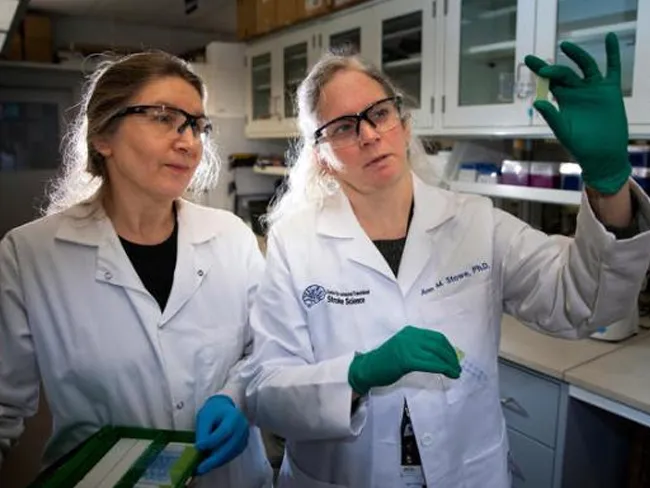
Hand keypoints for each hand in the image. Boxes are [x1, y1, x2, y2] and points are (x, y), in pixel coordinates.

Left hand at [194, 395, 248, 474]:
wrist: (224, 410)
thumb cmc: (213, 413)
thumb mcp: (205, 417)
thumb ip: (203, 432)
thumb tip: (200, 449)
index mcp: (234, 416)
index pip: (225, 430)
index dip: (212, 441)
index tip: (198, 447)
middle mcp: (243, 426)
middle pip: (230, 446)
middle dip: (214, 459)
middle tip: (200, 468)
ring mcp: (244, 436)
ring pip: (231, 453)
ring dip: (216, 462)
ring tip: (202, 468)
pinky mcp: (242, 444)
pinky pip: (232, 455)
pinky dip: (221, 461)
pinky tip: (210, 463)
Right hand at [348, 325, 461, 394]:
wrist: (367, 368)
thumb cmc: (384, 361)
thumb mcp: (403, 348)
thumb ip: (419, 348)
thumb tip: (440, 356)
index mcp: (410, 332)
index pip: (436, 337)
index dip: (449, 348)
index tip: (454, 358)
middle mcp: (410, 336)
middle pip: (439, 344)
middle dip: (451, 356)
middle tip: (457, 367)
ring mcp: (408, 347)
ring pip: (436, 354)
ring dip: (449, 364)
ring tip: (455, 372)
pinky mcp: (406, 360)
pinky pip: (430, 363)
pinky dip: (442, 368)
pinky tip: (448, 374)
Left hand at [525, 33, 630, 194]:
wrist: (602, 154)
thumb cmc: (579, 145)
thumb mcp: (562, 130)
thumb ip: (551, 116)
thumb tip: (537, 102)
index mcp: (563, 99)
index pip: (549, 81)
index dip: (539, 70)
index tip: (528, 59)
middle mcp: (577, 90)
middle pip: (564, 73)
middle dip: (552, 70)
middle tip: (542, 68)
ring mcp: (594, 88)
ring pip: (585, 65)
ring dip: (576, 54)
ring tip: (565, 45)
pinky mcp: (610, 90)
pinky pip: (612, 67)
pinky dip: (612, 52)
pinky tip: (609, 37)